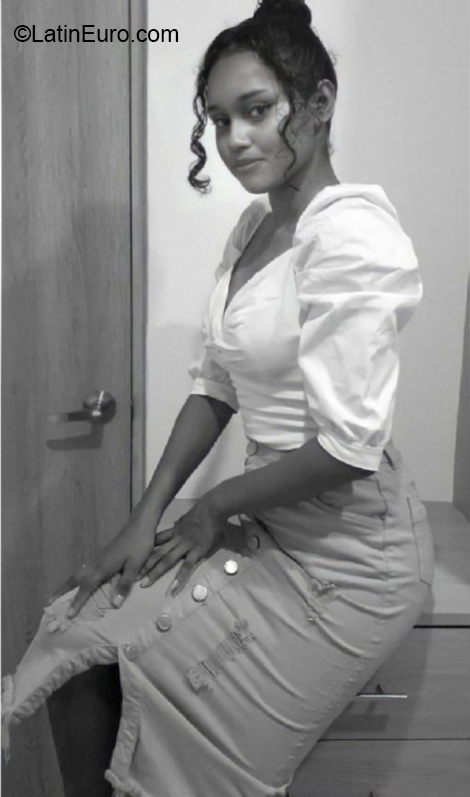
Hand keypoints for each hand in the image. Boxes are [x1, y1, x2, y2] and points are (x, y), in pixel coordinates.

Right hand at [48, 503, 161, 617]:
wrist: (141, 524)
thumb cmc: (140, 544)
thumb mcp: (135, 566)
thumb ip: (125, 585)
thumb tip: (114, 605)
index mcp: (103, 567)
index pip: (86, 587)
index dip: (77, 601)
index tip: (68, 614)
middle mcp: (97, 563)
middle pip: (75, 578)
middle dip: (62, 591)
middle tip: (49, 602)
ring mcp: (99, 558)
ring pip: (78, 572)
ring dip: (67, 584)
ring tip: (59, 594)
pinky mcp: (103, 555)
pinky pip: (85, 569)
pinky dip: (77, 577)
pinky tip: (79, 580)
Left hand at [138, 496, 226, 596]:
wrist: (212, 508)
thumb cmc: (204, 511)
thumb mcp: (187, 517)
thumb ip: (181, 524)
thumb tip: (177, 524)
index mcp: (174, 530)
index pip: (157, 541)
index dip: (146, 550)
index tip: (136, 559)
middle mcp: (176, 539)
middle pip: (157, 553)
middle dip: (145, 565)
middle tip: (134, 576)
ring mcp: (185, 546)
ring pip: (167, 560)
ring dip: (155, 572)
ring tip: (145, 583)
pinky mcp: (196, 551)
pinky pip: (187, 567)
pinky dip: (179, 578)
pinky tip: (173, 588)